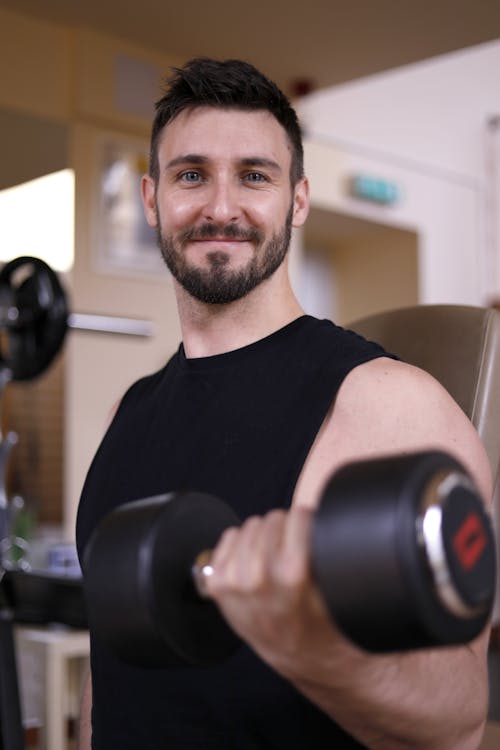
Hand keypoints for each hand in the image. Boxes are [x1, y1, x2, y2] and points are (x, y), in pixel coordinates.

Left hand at [202, 505, 345, 677]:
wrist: (298, 656)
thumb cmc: (321, 622)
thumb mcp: (336, 588)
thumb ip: (327, 551)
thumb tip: (320, 515)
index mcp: (292, 574)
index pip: (299, 516)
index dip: (308, 521)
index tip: (310, 530)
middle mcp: (259, 577)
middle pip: (274, 518)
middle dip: (286, 529)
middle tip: (294, 548)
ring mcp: (234, 581)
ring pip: (252, 525)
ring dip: (265, 534)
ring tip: (276, 555)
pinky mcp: (218, 584)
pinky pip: (229, 536)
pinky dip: (242, 542)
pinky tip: (255, 560)